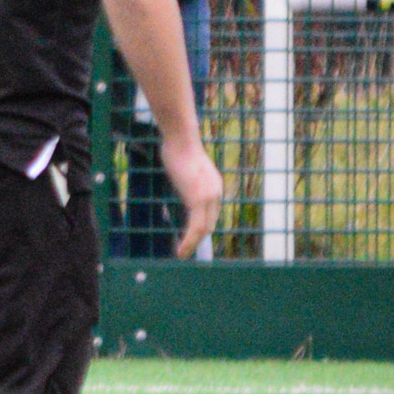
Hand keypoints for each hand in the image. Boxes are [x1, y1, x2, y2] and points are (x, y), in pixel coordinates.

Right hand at [163, 139, 223, 257]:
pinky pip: (195, 226)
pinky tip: (180, 249)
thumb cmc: (177, 147)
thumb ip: (187, 179)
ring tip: (181, 254)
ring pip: (204, 229)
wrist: (181, 139)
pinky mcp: (198, 200)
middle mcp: (216, 194)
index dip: (201, 228)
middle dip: (198, 239)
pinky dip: (189, 240)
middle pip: (210, 224)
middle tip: (185, 250)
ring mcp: (209, 197)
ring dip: (192, 244)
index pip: (210, 213)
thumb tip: (180, 179)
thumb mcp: (185, 168)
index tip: (190, 237)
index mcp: (214, 187)